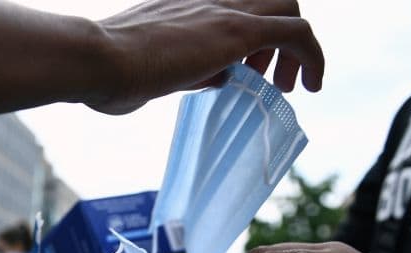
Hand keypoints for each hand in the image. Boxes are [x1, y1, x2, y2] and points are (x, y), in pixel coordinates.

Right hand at [89, 0, 322, 114]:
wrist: (97, 59)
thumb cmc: (105, 73)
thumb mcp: (151, 74)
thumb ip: (185, 74)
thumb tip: (215, 79)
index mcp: (183, 5)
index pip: (233, 7)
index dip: (249, 36)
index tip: (246, 69)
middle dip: (276, 40)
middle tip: (270, 78)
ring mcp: (223, 10)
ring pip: (287, 7)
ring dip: (295, 48)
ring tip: (289, 87)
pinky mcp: (237, 31)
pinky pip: (296, 33)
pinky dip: (313, 57)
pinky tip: (312, 86)